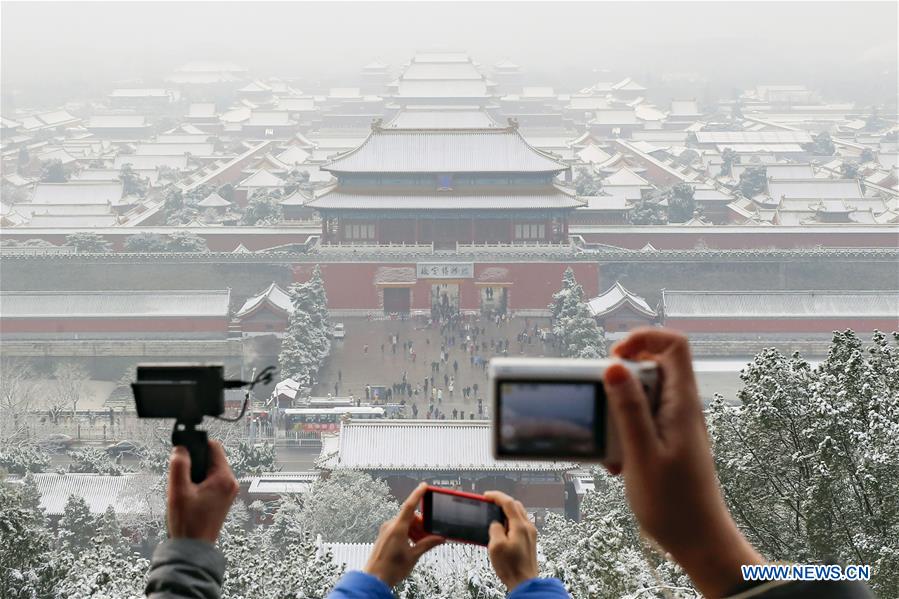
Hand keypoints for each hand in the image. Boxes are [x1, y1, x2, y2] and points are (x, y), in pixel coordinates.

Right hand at [167, 441, 238, 543]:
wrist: (193, 549)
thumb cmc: (188, 523)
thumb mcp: (178, 491)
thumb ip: (179, 465)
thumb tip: (180, 448)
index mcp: (224, 478)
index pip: (214, 447)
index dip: (197, 445)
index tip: (183, 450)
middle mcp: (230, 483)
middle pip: (212, 458)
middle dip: (195, 462)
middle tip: (180, 473)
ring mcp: (228, 492)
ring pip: (211, 470)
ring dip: (196, 473)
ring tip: (183, 487)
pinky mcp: (223, 499)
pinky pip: (212, 481)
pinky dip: (200, 483)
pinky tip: (188, 494)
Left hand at [364, 483, 443, 586]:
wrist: (374, 579)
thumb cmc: (390, 569)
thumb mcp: (413, 556)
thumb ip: (427, 544)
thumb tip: (439, 538)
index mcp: (398, 528)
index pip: (409, 506)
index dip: (417, 494)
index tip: (424, 486)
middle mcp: (390, 526)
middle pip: (411, 517)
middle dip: (422, 524)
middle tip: (430, 535)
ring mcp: (386, 531)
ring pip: (405, 524)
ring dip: (415, 531)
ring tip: (421, 544)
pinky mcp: (384, 536)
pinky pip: (399, 529)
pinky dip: (408, 534)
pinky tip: (412, 545)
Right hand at [484, 491, 537, 591]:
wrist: (525, 583)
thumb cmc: (511, 567)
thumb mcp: (496, 546)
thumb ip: (495, 529)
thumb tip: (496, 523)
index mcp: (520, 526)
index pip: (508, 502)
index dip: (496, 496)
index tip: (486, 495)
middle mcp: (528, 527)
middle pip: (515, 505)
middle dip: (502, 501)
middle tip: (490, 503)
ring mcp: (530, 534)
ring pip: (519, 513)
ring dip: (506, 511)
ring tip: (494, 515)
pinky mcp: (530, 541)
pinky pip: (520, 523)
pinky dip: (510, 520)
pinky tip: (503, 528)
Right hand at [605, 328, 763, 597]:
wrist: (699, 541)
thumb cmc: (674, 504)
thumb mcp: (642, 454)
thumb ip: (628, 409)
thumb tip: (614, 366)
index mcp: (682, 404)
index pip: (674, 345)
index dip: (643, 339)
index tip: (614, 356)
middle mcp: (683, 409)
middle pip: (654, 367)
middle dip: (622, 380)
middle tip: (603, 403)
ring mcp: (678, 426)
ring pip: (644, 396)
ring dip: (620, 413)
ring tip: (611, 443)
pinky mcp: (670, 443)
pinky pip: (644, 422)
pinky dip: (626, 434)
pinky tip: (619, 462)